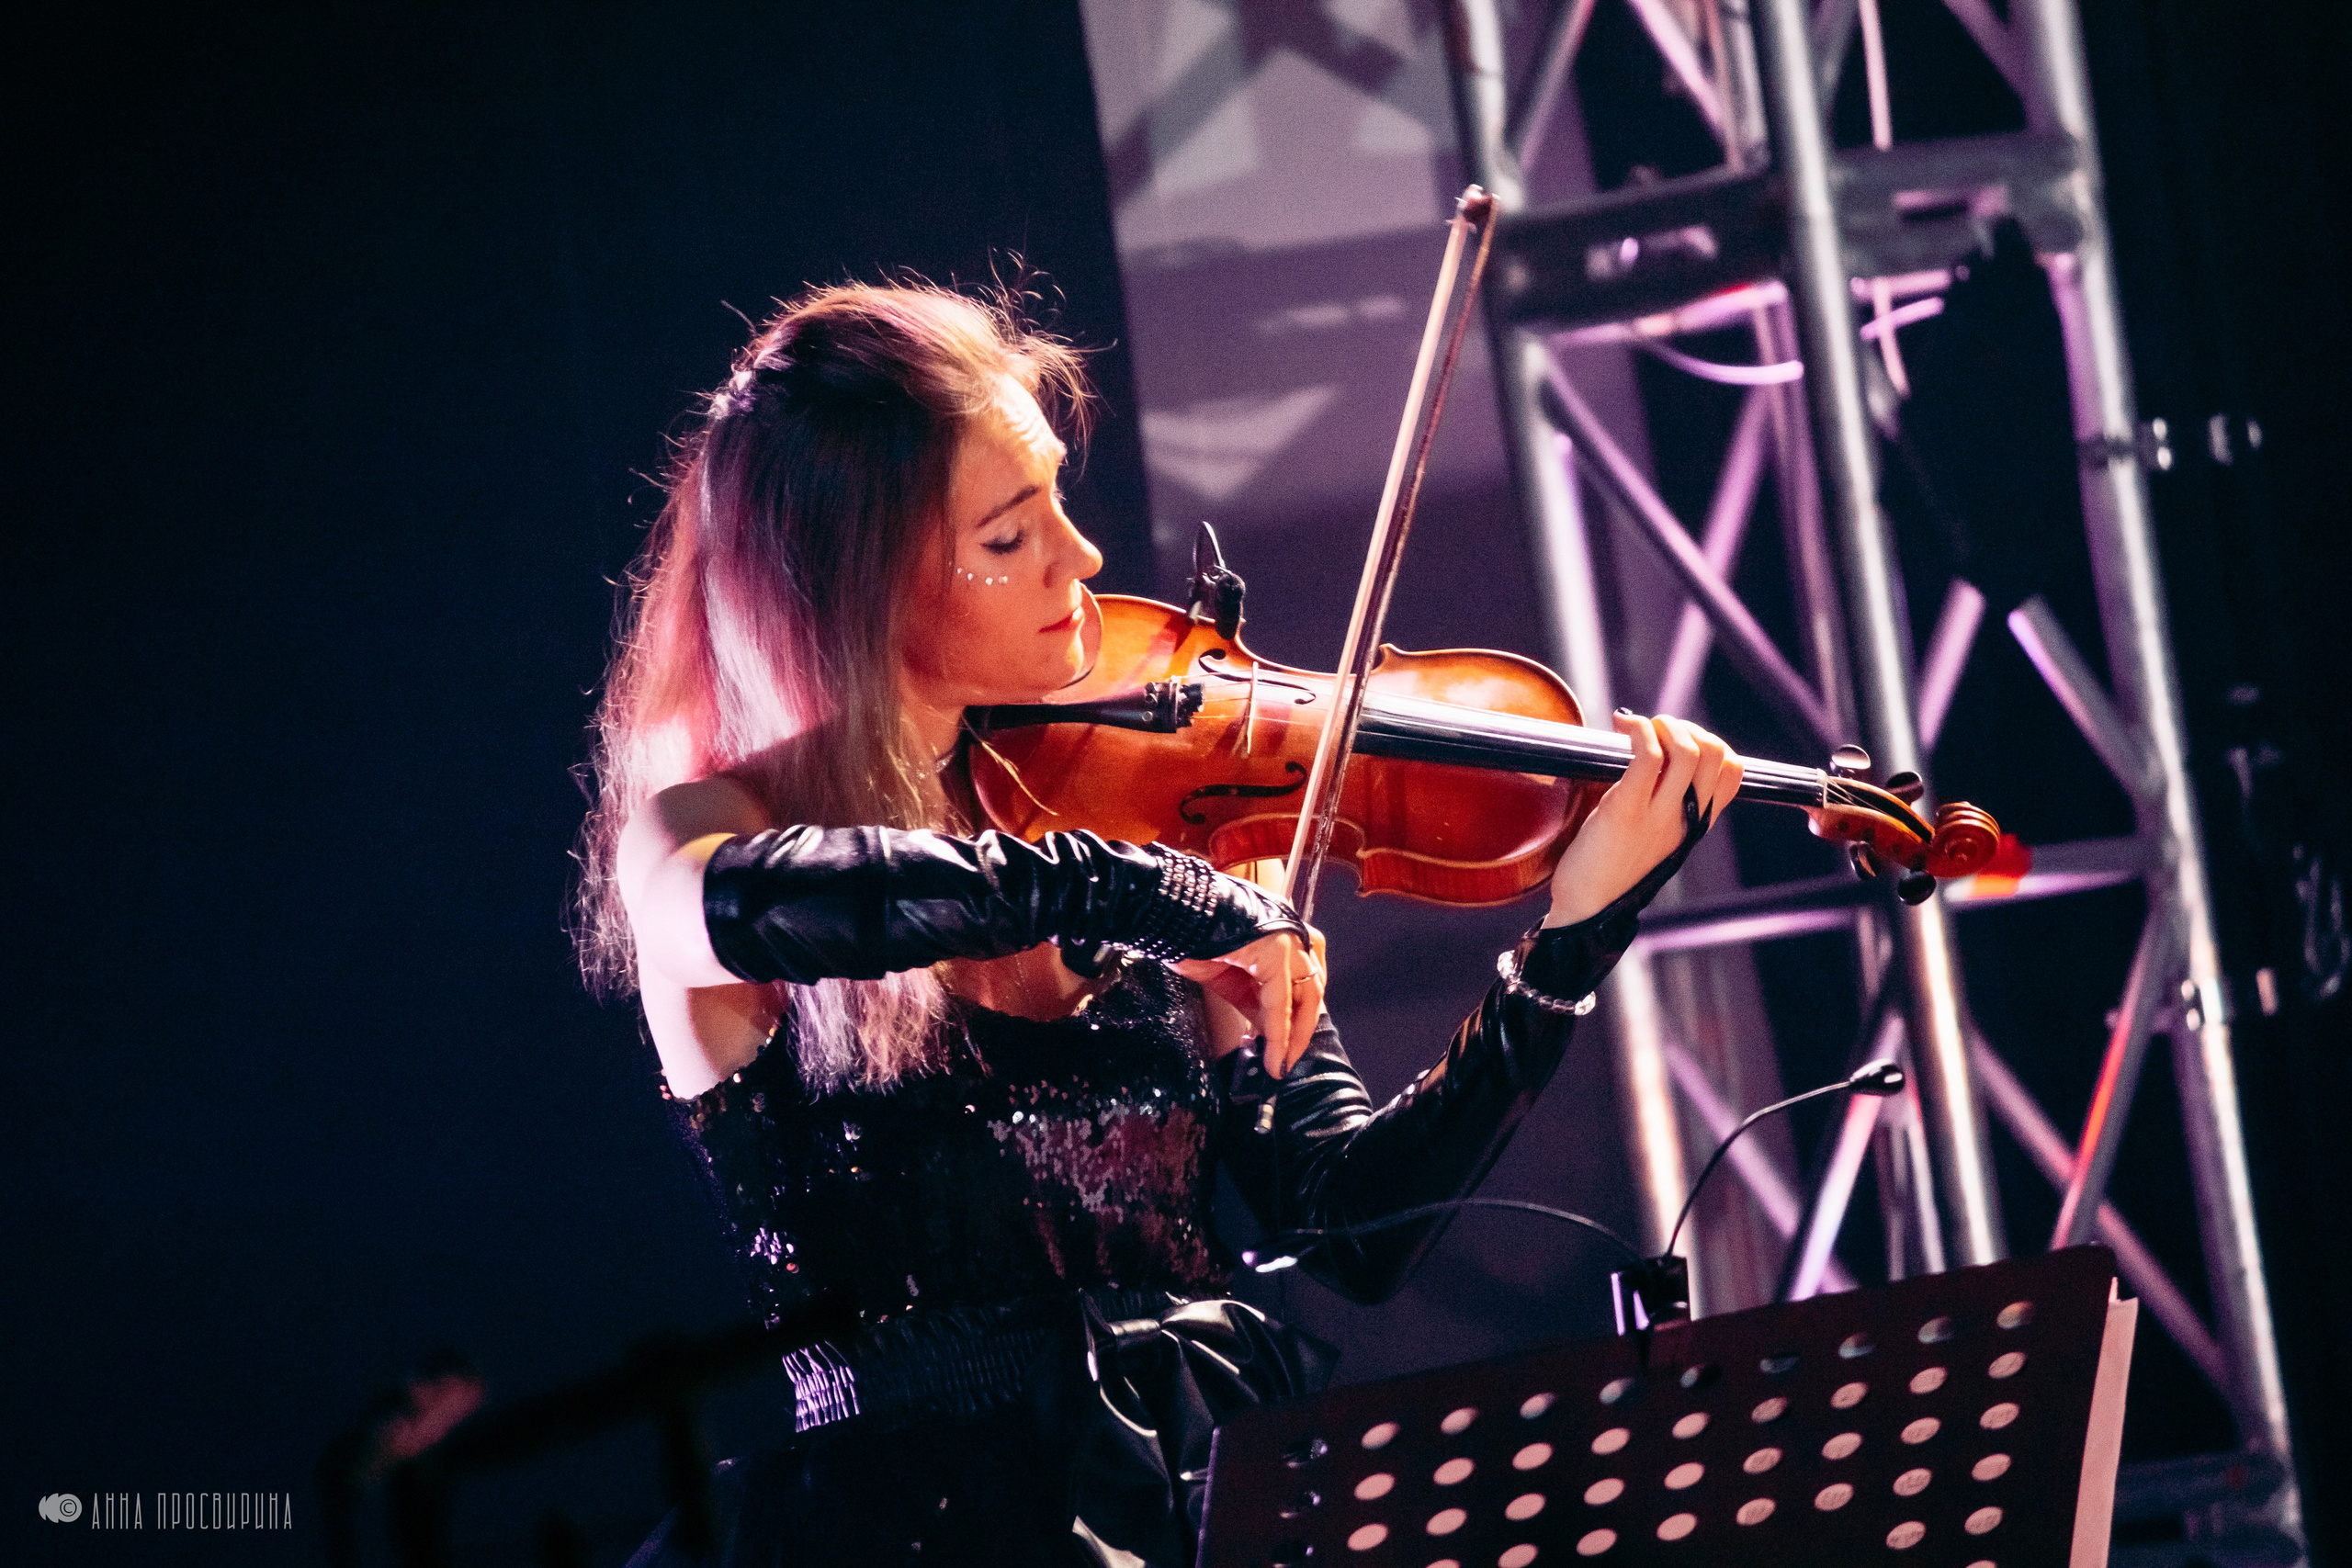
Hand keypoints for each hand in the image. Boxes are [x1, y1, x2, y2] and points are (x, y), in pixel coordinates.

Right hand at [1173, 928, 1324, 1078]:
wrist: (1169, 911)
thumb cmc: (1189, 933)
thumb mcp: (1227, 972)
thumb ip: (1252, 995)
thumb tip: (1267, 1027)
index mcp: (1278, 930)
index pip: (1300, 977)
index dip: (1295, 1014)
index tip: (1286, 1042)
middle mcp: (1288, 929)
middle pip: (1311, 985)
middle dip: (1302, 1026)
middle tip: (1289, 1056)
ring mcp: (1285, 936)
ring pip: (1306, 992)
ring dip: (1296, 1032)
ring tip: (1283, 1059)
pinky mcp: (1273, 949)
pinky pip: (1280, 1000)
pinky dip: (1279, 1032)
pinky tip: (1274, 1053)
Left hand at [1543, 711, 1742, 927]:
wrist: (1587, 910)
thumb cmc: (1610, 870)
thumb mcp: (1653, 838)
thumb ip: (1664, 806)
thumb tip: (1655, 760)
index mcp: (1694, 825)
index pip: (1733, 774)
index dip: (1714, 744)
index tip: (1679, 741)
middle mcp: (1684, 819)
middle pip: (1715, 755)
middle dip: (1688, 728)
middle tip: (1656, 731)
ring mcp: (1659, 816)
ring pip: (1688, 751)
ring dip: (1665, 725)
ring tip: (1640, 727)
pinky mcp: (1625, 811)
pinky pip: (1648, 757)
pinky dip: (1639, 731)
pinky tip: (1623, 727)